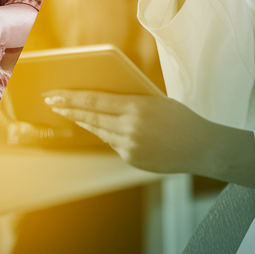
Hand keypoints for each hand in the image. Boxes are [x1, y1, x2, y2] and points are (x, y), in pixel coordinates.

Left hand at [43, 90, 254, 186]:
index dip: (71, 98)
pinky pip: (113, 143)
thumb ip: (129, 100)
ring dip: (84, 121)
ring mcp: (130, 147)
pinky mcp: (132, 159)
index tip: (53, 94)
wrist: (203, 148)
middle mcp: (130, 129)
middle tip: (51, 102)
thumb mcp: (155, 100)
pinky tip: (98, 126)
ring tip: (69, 112)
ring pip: (99, 131)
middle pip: (90, 117)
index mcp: (136, 108)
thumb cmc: (181, 118)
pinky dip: (106, 133)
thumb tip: (100, 98)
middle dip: (68, 109)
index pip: (95, 101)